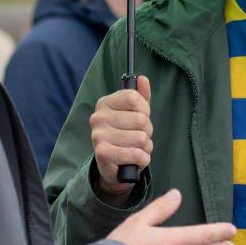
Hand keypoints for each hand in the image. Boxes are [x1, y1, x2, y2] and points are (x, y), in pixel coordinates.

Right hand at [90, 75, 151, 200]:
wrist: (113, 165)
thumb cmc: (125, 134)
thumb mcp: (134, 113)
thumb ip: (140, 96)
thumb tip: (143, 79)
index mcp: (105, 103)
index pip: (133, 97)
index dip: (144, 109)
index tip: (141, 116)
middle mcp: (98, 117)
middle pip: (141, 119)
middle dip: (146, 131)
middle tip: (137, 137)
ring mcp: (98, 136)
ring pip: (141, 138)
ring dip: (145, 147)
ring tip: (135, 148)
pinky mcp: (103, 154)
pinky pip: (137, 154)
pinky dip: (142, 160)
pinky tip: (135, 160)